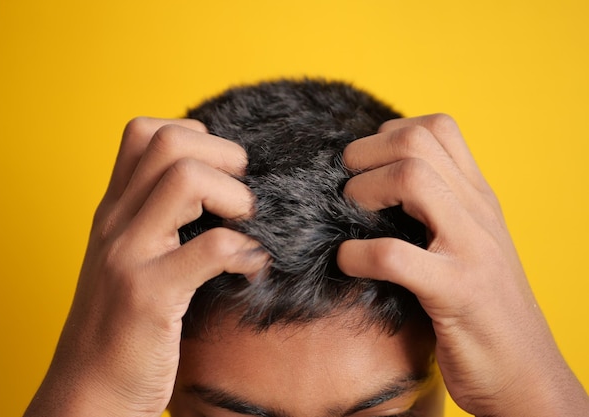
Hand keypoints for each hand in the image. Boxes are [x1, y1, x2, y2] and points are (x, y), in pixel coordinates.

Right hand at [24, 118, 267, 416]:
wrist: (87, 392)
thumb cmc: (121, 327)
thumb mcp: (130, 260)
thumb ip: (158, 222)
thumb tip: (218, 193)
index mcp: (115, 211)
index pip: (144, 132)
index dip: (197, 138)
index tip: (222, 174)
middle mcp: (116, 223)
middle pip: (169, 141)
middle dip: (223, 156)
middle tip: (241, 198)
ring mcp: (129, 256)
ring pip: (186, 179)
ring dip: (235, 197)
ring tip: (246, 227)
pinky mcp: (149, 296)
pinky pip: (213, 248)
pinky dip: (248, 252)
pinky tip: (252, 270)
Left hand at [337, 114, 588, 416]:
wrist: (527, 374)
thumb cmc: (483, 309)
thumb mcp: (468, 245)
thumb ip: (436, 210)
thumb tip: (377, 183)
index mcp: (478, 198)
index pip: (438, 127)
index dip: (389, 133)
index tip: (367, 166)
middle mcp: (477, 212)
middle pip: (417, 140)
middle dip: (366, 153)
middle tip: (349, 185)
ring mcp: (470, 249)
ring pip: (412, 178)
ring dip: (364, 191)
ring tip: (351, 215)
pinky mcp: (456, 292)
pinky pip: (394, 255)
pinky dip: (357, 255)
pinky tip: (348, 262)